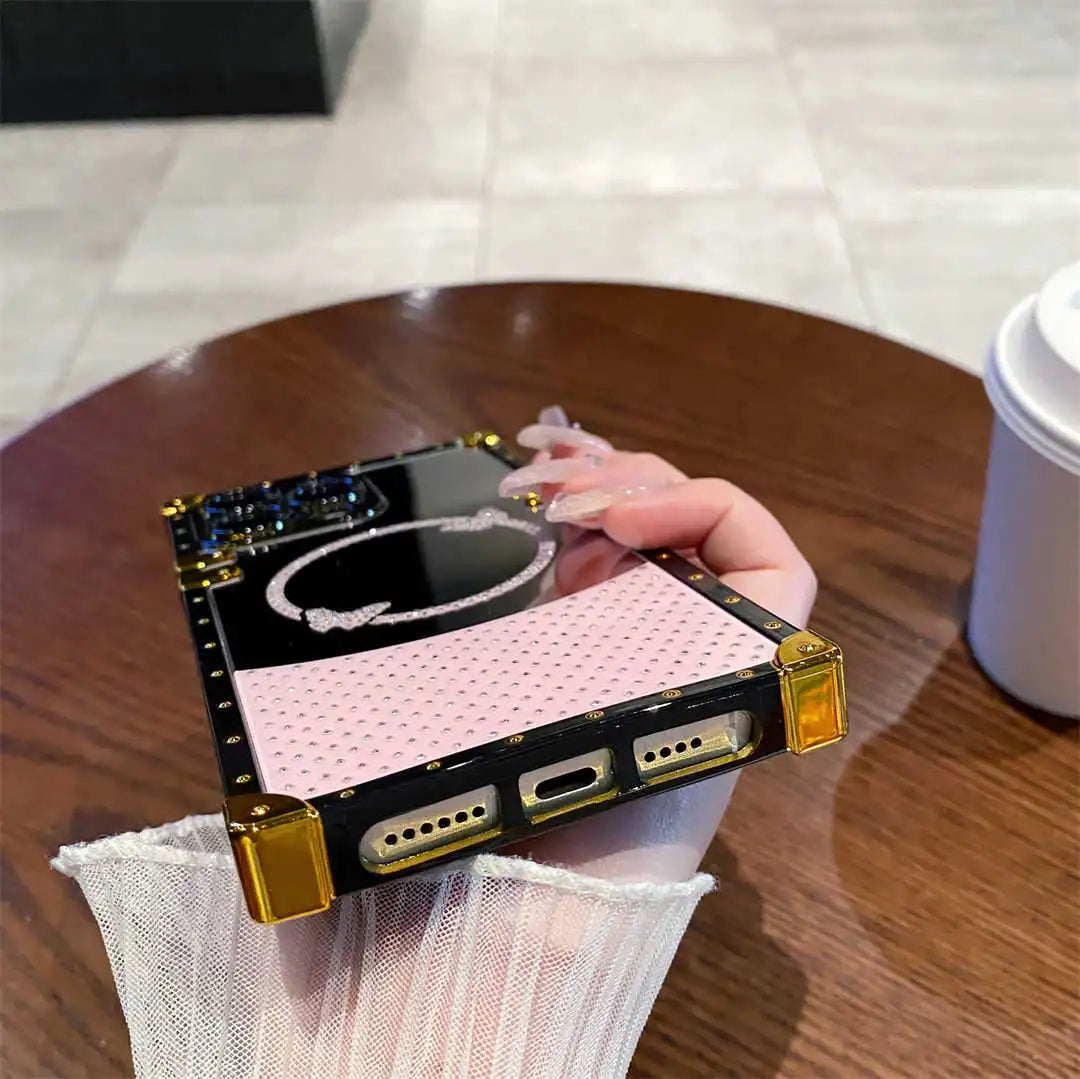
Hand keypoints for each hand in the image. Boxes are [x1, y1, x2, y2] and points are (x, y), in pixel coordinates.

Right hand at [501, 411, 816, 882]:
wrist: (543, 884)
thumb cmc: (600, 819)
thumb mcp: (643, 730)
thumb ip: (644, 660)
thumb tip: (593, 579)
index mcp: (736, 657)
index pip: (759, 553)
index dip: (695, 511)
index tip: (618, 521)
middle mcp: (692, 628)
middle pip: (685, 521)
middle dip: (625, 484)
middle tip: (557, 490)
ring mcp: (639, 618)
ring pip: (636, 519)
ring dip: (591, 479)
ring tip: (534, 467)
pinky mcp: (587, 620)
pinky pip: (590, 541)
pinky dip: (570, 497)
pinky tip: (537, 469)